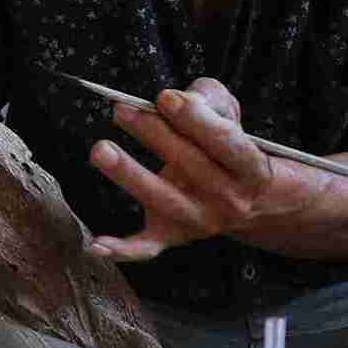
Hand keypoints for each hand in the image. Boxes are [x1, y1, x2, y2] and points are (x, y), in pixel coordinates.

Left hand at [86, 78, 291, 260]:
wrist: (249, 200)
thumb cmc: (228, 146)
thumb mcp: (231, 115)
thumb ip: (208, 100)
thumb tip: (179, 100)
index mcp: (251, 168)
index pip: (224, 142)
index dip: (195, 119)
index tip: (165, 98)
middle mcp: (229, 200)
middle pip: (189, 165)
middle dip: (153, 134)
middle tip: (122, 109)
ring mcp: (199, 221)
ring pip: (162, 200)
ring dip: (129, 175)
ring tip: (101, 150)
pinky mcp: (172, 236)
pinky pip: (146, 248)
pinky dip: (122, 249)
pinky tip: (96, 244)